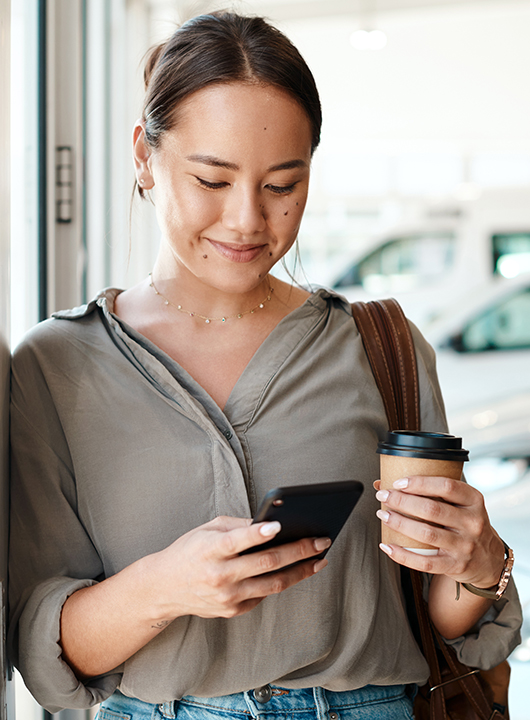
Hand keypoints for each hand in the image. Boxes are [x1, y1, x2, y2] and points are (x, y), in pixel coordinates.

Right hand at [145, 516, 329, 622]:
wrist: (164, 587)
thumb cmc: (191, 550)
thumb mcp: (208, 529)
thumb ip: (238, 526)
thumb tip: (273, 524)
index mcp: (210, 550)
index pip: (237, 541)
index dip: (258, 533)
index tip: (279, 525)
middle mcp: (219, 575)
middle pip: (266, 563)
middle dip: (299, 551)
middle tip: (322, 540)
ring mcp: (227, 596)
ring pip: (273, 584)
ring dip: (301, 571)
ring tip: (320, 559)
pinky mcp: (232, 610)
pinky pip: (264, 595)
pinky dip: (281, 581)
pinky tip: (295, 570)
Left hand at [374, 477, 504, 587]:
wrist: (488, 560)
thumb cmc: (465, 524)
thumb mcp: (460, 504)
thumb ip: (430, 492)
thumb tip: (382, 482)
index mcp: (474, 501)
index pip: (446, 486)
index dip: (420, 483)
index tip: (398, 483)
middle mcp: (472, 523)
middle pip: (432, 509)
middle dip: (402, 501)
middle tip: (383, 497)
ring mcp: (465, 546)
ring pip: (427, 534)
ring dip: (400, 523)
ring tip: (383, 515)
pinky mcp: (455, 565)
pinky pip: (425, 562)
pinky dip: (403, 555)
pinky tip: (387, 546)